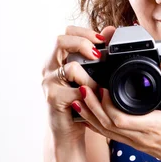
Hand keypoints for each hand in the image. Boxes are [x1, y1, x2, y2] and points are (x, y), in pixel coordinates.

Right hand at [41, 24, 115, 143]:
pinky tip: (94, 99)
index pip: (66, 33)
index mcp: (57, 58)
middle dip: (83, 43)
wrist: (67, 130)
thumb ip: (96, 54)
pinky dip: (90, 93)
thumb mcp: (89, 76)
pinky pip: (76, 90)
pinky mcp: (53, 98)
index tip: (102, 40)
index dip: (84, 33)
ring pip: (71, 67)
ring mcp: (49, 82)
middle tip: (98, 54)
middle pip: (60, 41)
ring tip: (98, 86)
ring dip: (90, 76)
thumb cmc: (80, 101)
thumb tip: (111, 30)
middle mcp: (49, 67)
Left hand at [74, 59, 160, 161]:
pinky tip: (87, 114)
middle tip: (82, 85)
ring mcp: (136, 142)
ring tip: (78, 97)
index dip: (106, 104)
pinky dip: (96, 124)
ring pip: (105, 131)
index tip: (101, 86)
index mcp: (154, 126)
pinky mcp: (134, 144)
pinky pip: (110, 135)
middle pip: (107, 123)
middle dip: (91, 105)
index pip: (122, 118)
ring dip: (89, 114)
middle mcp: (141, 136)